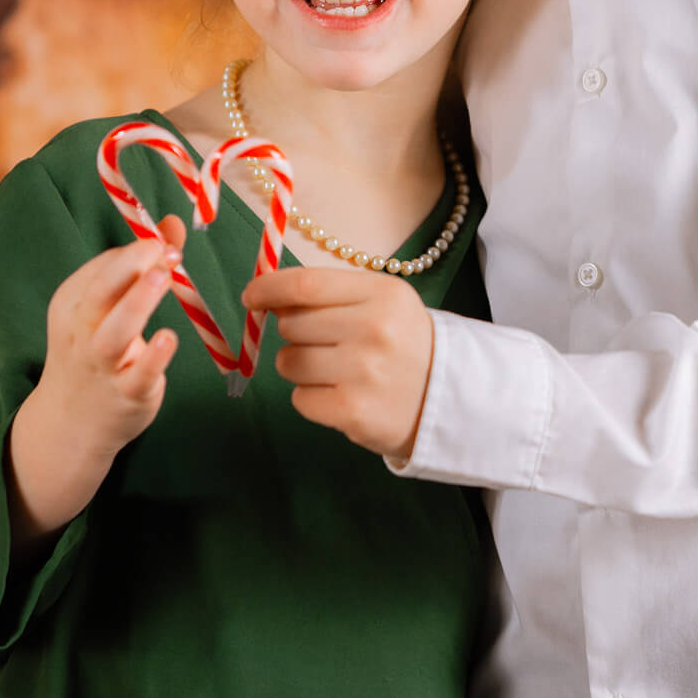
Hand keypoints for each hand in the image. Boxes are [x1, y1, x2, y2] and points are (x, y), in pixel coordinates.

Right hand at [7, 215, 184, 545]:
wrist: (70, 422)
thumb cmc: (95, 352)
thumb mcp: (108, 308)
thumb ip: (143, 266)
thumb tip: (173, 223)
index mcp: (73, 302)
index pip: (102, 268)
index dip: (135, 251)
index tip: (165, 241)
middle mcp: (82, 330)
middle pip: (100, 292)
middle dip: (131, 266)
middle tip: (164, 250)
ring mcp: (102, 364)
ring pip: (114, 332)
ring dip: (138, 303)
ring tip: (164, 277)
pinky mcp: (126, 394)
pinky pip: (138, 374)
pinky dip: (153, 357)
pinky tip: (169, 339)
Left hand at [241, 266, 434, 460]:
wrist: (446, 400)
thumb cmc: (404, 345)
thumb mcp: (383, 304)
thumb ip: (330, 294)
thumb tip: (267, 296)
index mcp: (383, 295)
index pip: (306, 284)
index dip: (269, 288)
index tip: (251, 296)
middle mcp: (374, 330)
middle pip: (292, 324)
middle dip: (294, 334)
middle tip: (324, 344)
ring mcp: (363, 373)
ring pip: (289, 362)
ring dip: (300, 368)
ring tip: (335, 372)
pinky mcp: (352, 412)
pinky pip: (299, 399)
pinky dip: (312, 399)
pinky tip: (341, 396)